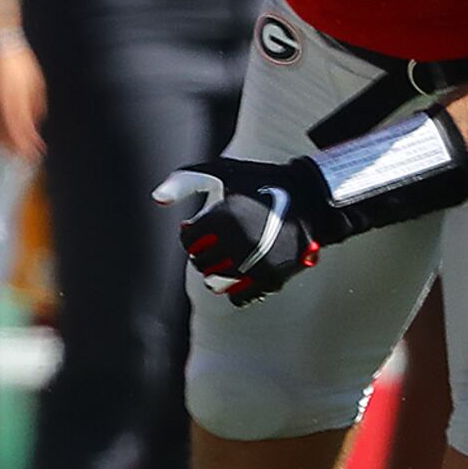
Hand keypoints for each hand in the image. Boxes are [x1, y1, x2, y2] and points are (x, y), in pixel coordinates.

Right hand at [0, 28, 44, 158]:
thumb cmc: (20, 62)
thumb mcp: (37, 84)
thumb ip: (36, 107)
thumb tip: (36, 125)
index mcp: (14, 101)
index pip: (20, 132)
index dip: (27, 147)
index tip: (35, 155)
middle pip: (4, 136)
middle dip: (14, 149)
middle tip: (24, 156)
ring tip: (9, 149)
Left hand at [155, 156, 340, 305]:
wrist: (310, 197)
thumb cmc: (260, 181)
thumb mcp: (220, 172)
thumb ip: (184, 181)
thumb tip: (157, 199)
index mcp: (224, 218)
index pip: (188, 241)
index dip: (191, 234)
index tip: (200, 227)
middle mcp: (239, 244)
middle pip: (200, 263)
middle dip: (202, 252)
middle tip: (214, 242)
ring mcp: (257, 263)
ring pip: (216, 283)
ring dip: (215, 273)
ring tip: (226, 257)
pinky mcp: (273, 278)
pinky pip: (239, 296)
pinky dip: (234, 288)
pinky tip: (240, 272)